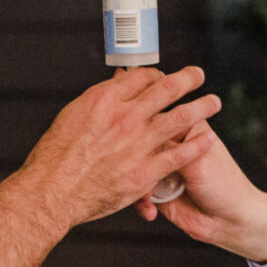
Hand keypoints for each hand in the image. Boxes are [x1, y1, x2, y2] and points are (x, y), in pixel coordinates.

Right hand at [14, 67, 220, 228]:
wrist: (52, 192)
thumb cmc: (55, 156)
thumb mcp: (72, 116)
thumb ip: (98, 102)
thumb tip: (114, 87)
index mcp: (104, 99)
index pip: (141, 76)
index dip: (156, 74)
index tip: (163, 76)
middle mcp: (124, 116)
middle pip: (166, 89)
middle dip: (187, 79)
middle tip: (198, 75)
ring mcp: (137, 143)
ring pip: (180, 117)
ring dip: (202, 107)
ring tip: (214, 102)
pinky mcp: (145, 172)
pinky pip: (180, 154)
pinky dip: (197, 144)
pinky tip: (208, 139)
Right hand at [135, 124, 266, 262]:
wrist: (229, 221)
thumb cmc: (224, 186)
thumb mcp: (197, 162)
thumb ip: (168, 148)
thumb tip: (137, 138)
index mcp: (187, 127)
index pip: (158, 118)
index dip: (142, 127)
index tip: (132, 139)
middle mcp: (173, 145)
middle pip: (141, 142)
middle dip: (134, 159)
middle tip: (138, 172)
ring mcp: (163, 167)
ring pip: (135, 167)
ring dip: (136, 182)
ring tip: (148, 196)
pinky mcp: (156, 189)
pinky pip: (137, 190)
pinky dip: (140, 200)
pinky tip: (150, 211)